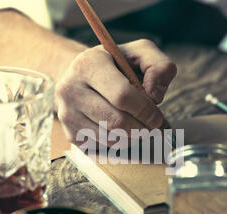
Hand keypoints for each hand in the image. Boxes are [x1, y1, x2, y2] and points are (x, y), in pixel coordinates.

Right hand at [55, 39, 176, 145]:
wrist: (83, 76)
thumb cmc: (116, 66)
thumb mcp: (140, 54)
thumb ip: (159, 67)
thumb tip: (155, 96)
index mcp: (88, 64)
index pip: (122, 96)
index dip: (145, 110)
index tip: (157, 116)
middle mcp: (70, 89)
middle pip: (116, 122)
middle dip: (141, 128)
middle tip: (151, 125)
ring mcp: (67, 113)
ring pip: (110, 138)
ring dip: (131, 136)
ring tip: (137, 125)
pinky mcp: (70, 133)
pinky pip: (102, 147)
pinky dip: (118, 142)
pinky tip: (119, 129)